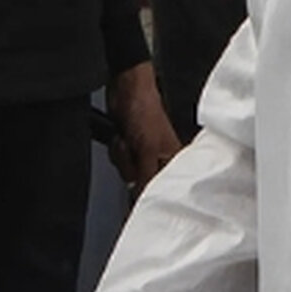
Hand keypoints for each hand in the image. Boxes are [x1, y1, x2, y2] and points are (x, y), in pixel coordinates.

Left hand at [109, 63, 181, 188]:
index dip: (151, 194)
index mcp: (175, 160)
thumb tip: (143, 200)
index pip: (165, 189)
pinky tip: (121, 137)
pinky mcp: (129, 149)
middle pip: (142, 184)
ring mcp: (143, 155)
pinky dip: (115, 151)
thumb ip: (147, 178)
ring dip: (122, 157)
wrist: (125, 91)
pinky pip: (118, 163)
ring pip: (127, 174)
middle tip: (136, 151)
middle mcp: (161, 160)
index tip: (140, 198)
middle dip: (132, 167)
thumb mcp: (148, 150)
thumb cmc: (145, 111)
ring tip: (127, 140)